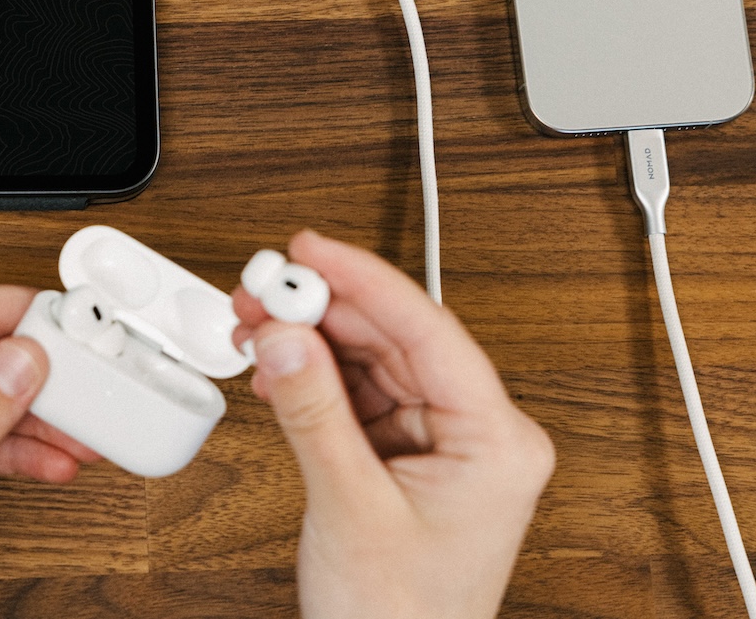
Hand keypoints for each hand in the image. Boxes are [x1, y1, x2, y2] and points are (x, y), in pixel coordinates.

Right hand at [232, 230, 554, 618]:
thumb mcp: (351, 506)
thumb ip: (314, 411)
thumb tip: (286, 335)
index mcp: (497, 441)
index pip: (427, 332)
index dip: (364, 280)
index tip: (311, 250)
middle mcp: (478, 433)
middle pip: (395, 338)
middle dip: (324, 308)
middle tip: (265, 286)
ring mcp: (441, 443)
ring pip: (371, 359)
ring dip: (312, 338)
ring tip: (258, 321)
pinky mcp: (405, 454)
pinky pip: (357, 392)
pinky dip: (313, 375)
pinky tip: (277, 364)